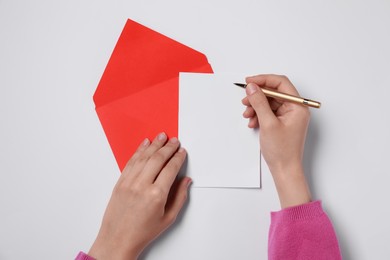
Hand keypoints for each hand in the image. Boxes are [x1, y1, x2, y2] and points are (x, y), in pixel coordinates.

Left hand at [88, 133, 191, 259]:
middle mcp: (142, 185)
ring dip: (154, 145)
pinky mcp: (120, 182)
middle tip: (175, 140)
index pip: (171, 169)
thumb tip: (186, 181)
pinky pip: (131, 162)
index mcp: (157, 195)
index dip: (178, 158)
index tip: (182, 152)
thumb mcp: (168, 218)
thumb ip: (180, 197)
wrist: (118, 239)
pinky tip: (145, 144)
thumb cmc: (142, 232)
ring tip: (162, 136)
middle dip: (168, 147)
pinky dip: (139, 151)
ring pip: (144, 157)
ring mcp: (129, 182)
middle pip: (158, 159)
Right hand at [242, 74, 310, 207]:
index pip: (281, 84)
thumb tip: (252, 87)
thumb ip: (259, 103)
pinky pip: (268, 112)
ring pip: (269, 103)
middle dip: (258, 96)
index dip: (264, 80)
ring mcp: (288, 116)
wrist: (284, 170)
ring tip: (247, 114)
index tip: (249, 81)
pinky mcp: (282, 122)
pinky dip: (258, 115)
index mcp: (298, 106)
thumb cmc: (282, 151)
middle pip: (274, 93)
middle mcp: (295, 109)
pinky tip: (252, 122)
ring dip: (256, 106)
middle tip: (245, 99)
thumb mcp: (268, 123)